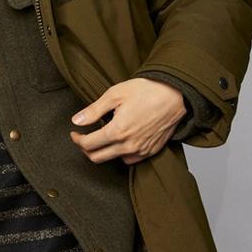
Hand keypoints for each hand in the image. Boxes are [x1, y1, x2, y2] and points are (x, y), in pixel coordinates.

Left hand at [69, 78, 187, 164]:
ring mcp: (141, 151)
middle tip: (84, 137)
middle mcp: (128, 145)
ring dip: (103, 152)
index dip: (77, 139)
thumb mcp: (115, 94)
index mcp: (117, 131)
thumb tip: (77, 120)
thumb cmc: (147, 91)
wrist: (175, 95)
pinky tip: (120, 141)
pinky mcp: (151, 151)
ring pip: (113, 160)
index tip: (75, 133)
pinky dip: (120, 154)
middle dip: (86, 149)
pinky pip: (130, 160)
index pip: (88, 144)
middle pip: (97, 157)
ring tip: (103, 137)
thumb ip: (93, 110)